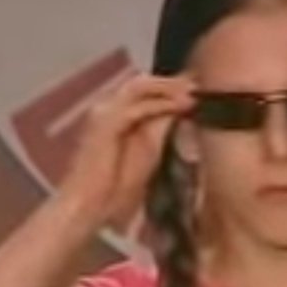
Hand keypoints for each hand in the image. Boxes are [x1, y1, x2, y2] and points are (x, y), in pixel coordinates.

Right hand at [58, 72, 195, 225]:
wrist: (88, 205)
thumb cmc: (115, 186)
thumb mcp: (148, 151)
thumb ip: (160, 128)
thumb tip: (180, 109)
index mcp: (113, 113)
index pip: (143, 89)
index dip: (170, 86)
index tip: (197, 87)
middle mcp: (106, 107)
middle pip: (141, 82)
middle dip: (172, 82)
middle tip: (198, 85)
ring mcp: (103, 112)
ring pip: (139, 87)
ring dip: (168, 88)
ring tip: (192, 93)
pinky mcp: (105, 123)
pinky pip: (137, 108)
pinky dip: (161, 105)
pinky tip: (180, 107)